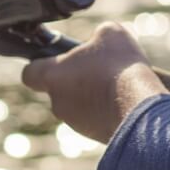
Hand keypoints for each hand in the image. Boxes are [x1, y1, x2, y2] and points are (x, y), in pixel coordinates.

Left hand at [21, 23, 167, 143]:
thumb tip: (99, 41)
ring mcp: (76, 123)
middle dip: (76, 78)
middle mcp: (59, 103)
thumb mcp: (110, 33)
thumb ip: (96, 35)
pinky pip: (95, 119)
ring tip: (117, 83)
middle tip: (99, 67)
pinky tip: (125, 99)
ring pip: (79, 105)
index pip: (29, 73)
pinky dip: (106, 110)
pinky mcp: (94, 136)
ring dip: (93, 95)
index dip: (40, 64)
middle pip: (59, 89)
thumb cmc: (119, 66)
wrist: (140, 106)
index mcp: (53, 76)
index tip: (54, 59)